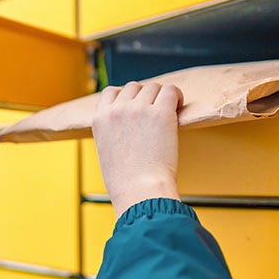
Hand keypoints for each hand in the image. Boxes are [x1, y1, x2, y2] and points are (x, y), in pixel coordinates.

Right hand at [92, 82, 183, 217]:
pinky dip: (176, 96)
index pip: (111, 92)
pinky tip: (178, 108)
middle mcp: (117, 110)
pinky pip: (170, 90)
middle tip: (156, 113)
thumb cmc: (126, 182)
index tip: (137, 107)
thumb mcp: (107, 152)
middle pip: (134, 87)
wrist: (140, 191)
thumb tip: (129, 126)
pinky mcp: (160, 113)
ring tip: (170, 112)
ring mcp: (138, 109)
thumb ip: (113, 132)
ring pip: (153, 87)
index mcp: (100, 119)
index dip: (127, 97)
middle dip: (145, 97)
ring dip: (162, 97)